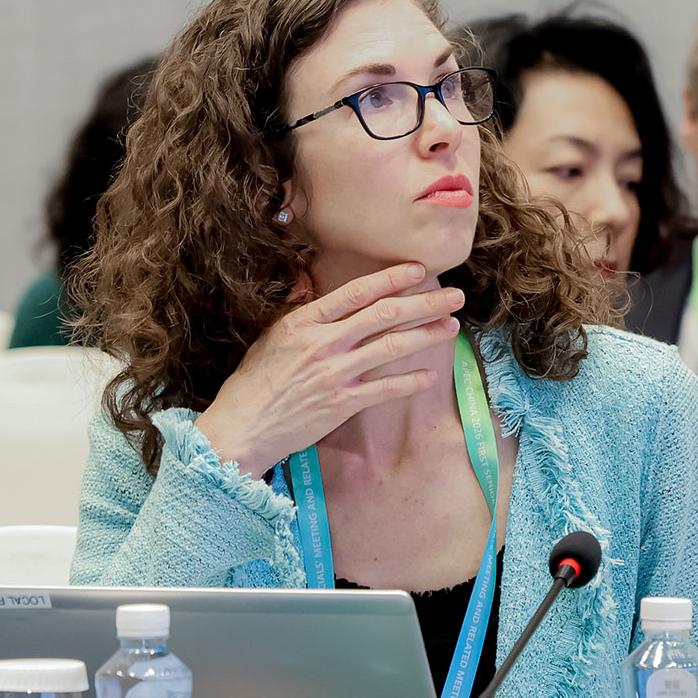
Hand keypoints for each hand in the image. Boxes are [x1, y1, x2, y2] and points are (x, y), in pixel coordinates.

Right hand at [194, 262, 463, 476]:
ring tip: (451, 325)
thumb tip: (305, 277)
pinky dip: (410, 381)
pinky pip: (385, 389)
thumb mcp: (270, 336)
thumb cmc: (253, 382)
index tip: (419, 270)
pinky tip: (429, 374)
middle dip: (424, 303)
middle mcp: (323, 344)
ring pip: (391, 347)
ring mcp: (335, 374)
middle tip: (454, 295)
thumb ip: (296, 308)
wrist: (243, 427)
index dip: (391, 279)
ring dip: (426, 334)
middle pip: (384, 315)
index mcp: (304, 322)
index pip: (356, 292)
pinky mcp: (342, 404)